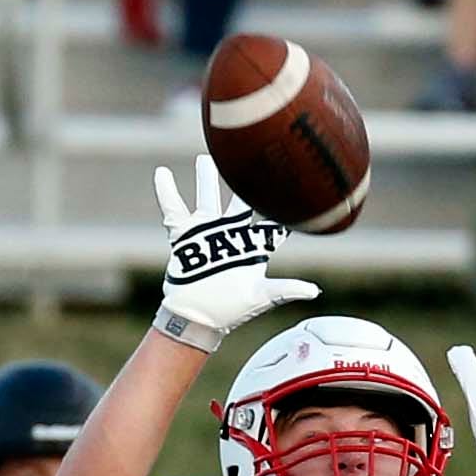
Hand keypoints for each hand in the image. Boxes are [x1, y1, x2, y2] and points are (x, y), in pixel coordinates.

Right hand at [150, 157, 319, 353]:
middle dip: (243, 182)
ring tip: (206, 158)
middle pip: (239, 201)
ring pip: (207, 198)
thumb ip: (285, 290)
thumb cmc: (231, 309)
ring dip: (206, 179)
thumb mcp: (261, 297)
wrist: (197, 317)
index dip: (282, 207)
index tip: (291, 182)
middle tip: (248, 158)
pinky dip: (167, 191)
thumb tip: (314, 291)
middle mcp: (231, 235)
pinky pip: (174, 209)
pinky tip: (161, 173)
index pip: (272, 222)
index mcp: (252, 246)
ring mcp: (207, 233)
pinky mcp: (185, 237)